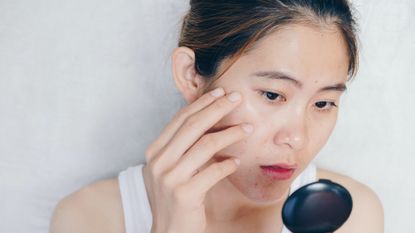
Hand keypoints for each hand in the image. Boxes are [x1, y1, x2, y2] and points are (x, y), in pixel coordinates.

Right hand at [143, 87, 253, 232]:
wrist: (167, 231)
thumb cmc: (173, 198)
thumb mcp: (171, 169)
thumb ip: (183, 147)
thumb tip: (208, 122)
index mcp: (155, 151)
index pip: (180, 119)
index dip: (202, 104)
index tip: (220, 92)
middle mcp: (159, 162)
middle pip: (193, 126)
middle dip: (217, 108)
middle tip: (236, 98)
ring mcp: (170, 178)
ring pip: (206, 145)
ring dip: (230, 134)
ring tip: (248, 128)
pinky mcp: (185, 194)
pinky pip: (213, 171)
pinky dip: (228, 164)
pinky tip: (237, 161)